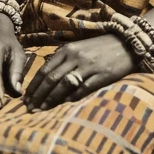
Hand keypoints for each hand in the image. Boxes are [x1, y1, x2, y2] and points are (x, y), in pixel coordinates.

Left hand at [23, 34, 138, 111]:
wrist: (127, 43)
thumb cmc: (100, 48)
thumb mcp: (79, 49)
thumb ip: (63, 61)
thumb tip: (47, 79)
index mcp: (67, 50)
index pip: (44, 70)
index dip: (33, 86)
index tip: (26, 98)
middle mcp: (75, 57)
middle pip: (51, 79)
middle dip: (38, 95)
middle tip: (29, 108)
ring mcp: (88, 66)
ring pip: (63, 85)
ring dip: (50, 99)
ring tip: (42, 110)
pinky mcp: (101, 75)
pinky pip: (82, 89)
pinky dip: (71, 99)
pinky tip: (63, 106)